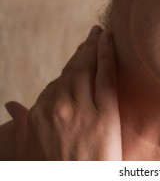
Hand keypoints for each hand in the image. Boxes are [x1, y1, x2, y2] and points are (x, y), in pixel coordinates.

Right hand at [6, 26, 121, 159]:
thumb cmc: (53, 171)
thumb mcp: (27, 149)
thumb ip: (19, 124)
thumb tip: (9, 106)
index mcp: (39, 113)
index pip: (58, 81)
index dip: (71, 65)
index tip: (78, 54)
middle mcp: (58, 106)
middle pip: (73, 70)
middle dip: (83, 50)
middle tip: (93, 34)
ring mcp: (81, 108)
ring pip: (88, 68)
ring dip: (95, 47)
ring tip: (102, 34)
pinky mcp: (104, 112)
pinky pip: (105, 76)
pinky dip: (106, 55)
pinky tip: (109, 40)